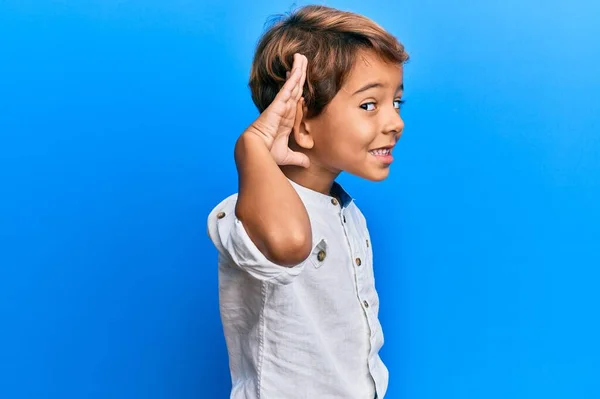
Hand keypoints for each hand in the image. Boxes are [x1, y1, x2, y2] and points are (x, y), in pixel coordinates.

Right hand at [244, 53, 309, 167]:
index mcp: (284, 121)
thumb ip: (297, 158)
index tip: (300, 83)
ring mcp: (281, 106)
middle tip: (302, 60)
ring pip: (292, 85)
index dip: (298, 91)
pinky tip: (298, 65)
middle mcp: (283, 111)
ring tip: (302, 56)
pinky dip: (294, 76)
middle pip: (294, 89)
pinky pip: (288, 87)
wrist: (256, 153)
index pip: (294, 102)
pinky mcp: (279, 104)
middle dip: (298, 75)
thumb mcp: (286, 156)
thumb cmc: (267, 155)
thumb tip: (307, 164)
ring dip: (297, 70)